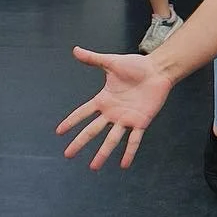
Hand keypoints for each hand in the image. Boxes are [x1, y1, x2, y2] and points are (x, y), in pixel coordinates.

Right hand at [56, 47, 172, 169]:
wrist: (158, 69)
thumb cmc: (136, 66)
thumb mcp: (111, 62)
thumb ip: (93, 59)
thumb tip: (75, 50)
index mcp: (104, 100)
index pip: (83, 113)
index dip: (71, 122)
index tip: (59, 132)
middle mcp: (112, 112)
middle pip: (93, 130)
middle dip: (80, 142)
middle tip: (68, 155)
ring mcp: (126, 118)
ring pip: (111, 139)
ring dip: (103, 153)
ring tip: (94, 167)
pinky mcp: (140, 121)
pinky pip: (134, 140)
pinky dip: (129, 152)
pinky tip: (124, 164)